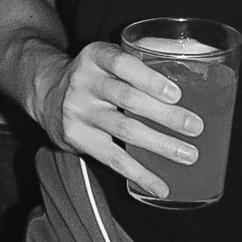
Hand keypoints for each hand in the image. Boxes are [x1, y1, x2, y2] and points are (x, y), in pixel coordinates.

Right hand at [29, 41, 201, 200]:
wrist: (46, 94)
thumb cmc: (94, 77)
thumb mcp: (106, 60)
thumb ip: (136, 68)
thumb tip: (194, 87)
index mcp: (96, 55)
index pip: (122, 64)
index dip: (149, 79)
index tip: (176, 94)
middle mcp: (83, 81)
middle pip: (128, 99)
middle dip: (165, 115)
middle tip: (195, 127)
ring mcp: (78, 111)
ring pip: (124, 130)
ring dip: (160, 144)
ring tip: (188, 155)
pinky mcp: (77, 138)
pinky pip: (112, 159)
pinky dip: (139, 174)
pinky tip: (160, 186)